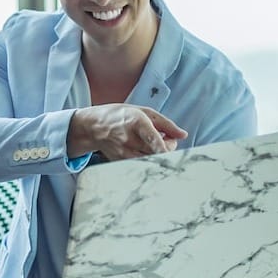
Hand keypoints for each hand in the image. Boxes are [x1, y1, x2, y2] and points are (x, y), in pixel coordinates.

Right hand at [67, 104, 187, 160]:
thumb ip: (166, 124)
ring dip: (158, 156)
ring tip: (156, 146)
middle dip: (167, 149)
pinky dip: (147, 161)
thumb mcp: (144, 112)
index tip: (173, 150)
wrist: (94, 126)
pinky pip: (139, 165)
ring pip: (148, 161)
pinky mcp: (119, 161)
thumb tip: (183, 135)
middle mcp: (128, 138)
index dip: (165, 148)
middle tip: (168, 142)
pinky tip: (145, 151)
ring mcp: (122, 152)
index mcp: (136, 121)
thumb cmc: (121, 115)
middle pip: (155, 152)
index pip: (153, 138)